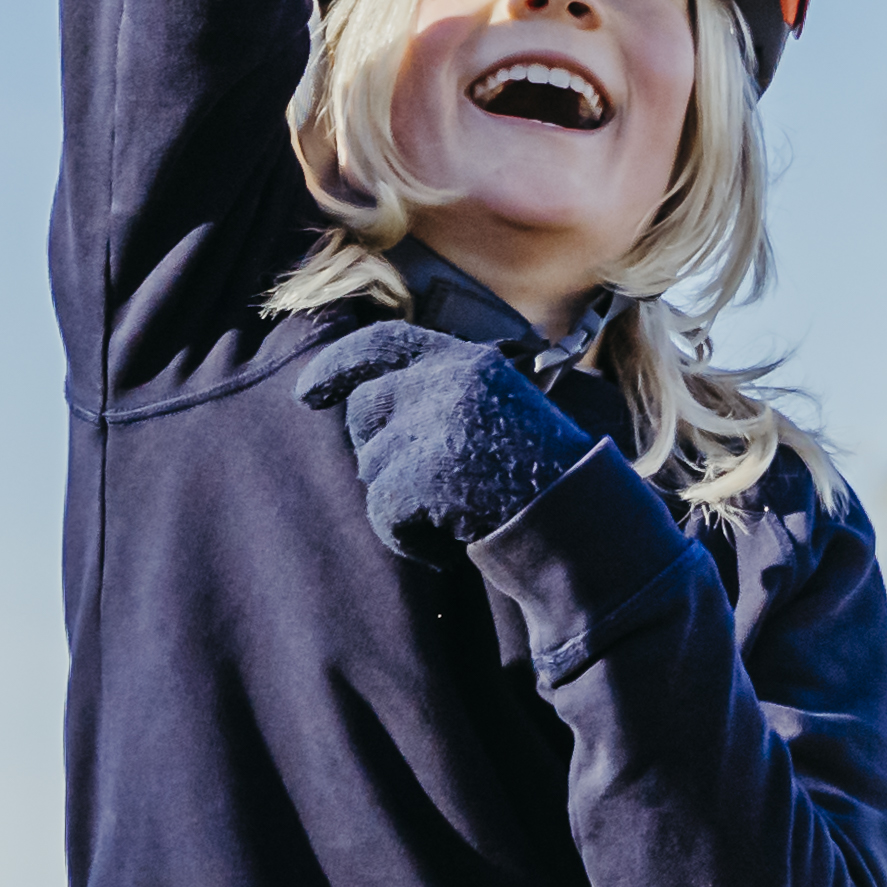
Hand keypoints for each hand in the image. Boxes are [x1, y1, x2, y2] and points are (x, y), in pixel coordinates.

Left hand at [293, 316, 598, 561]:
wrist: (580, 518)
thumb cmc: (536, 475)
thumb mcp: (493, 410)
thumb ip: (436, 394)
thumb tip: (356, 401)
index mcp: (467, 361)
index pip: (383, 344)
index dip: (337, 365)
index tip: (305, 394)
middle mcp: (452, 381)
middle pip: (365, 411)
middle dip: (379, 452)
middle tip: (429, 482)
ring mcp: (441, 425)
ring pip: (371, 468)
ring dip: (400, 502)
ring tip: (453, 510)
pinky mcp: (430, 473)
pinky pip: (383, 513)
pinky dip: (408, 540)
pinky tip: (448, 543)